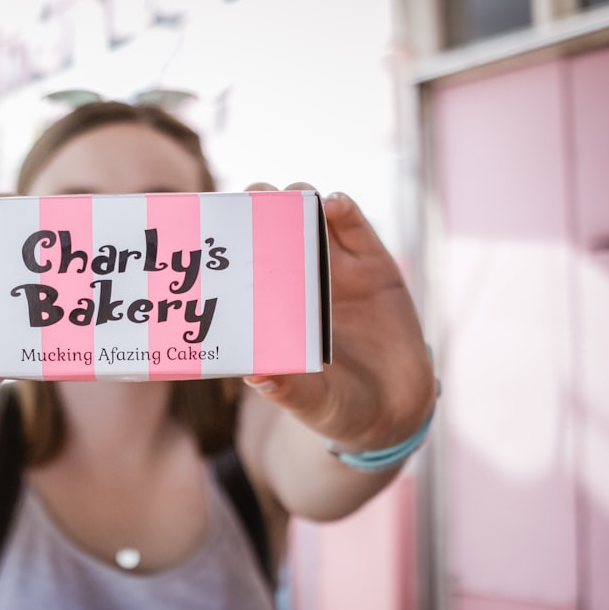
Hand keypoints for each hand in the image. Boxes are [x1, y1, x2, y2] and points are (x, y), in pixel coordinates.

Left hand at [243, 184, 436, 450]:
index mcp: (271, 307)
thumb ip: (290, 390)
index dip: (228, 239)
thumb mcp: (313, 402)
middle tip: (251, 199)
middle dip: (259, 205)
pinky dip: (342, 209)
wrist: (395, 411)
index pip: (242, 262)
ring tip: (289, 199)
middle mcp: (298, 281)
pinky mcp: (375, 267)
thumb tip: (257, 376)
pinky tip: (332, 204)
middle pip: (272, 227)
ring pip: (311, 218)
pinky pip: (356, 229)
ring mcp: (337, 269)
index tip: (212, 222)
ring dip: (297, 199)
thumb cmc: (338, 406)